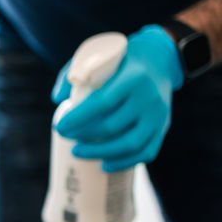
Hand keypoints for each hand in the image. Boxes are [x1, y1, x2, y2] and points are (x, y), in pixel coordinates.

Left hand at [52, 25, 183, 172]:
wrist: (161, 60)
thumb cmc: (120, 60)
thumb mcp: (97, 56)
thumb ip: (74, 74)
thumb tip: (57, 100)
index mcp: (133, 77)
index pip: (103, 103)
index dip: (78, 119)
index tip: (59, 127)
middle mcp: (149, 97)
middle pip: (114, 126)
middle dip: (84, 137)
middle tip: (66, 137)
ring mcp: (159, 114)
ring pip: (130, 143)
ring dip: (101, 153)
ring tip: (78, 152)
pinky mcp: (164, 126)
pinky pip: (147, 151)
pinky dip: (125, 162)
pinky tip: (105, 165)